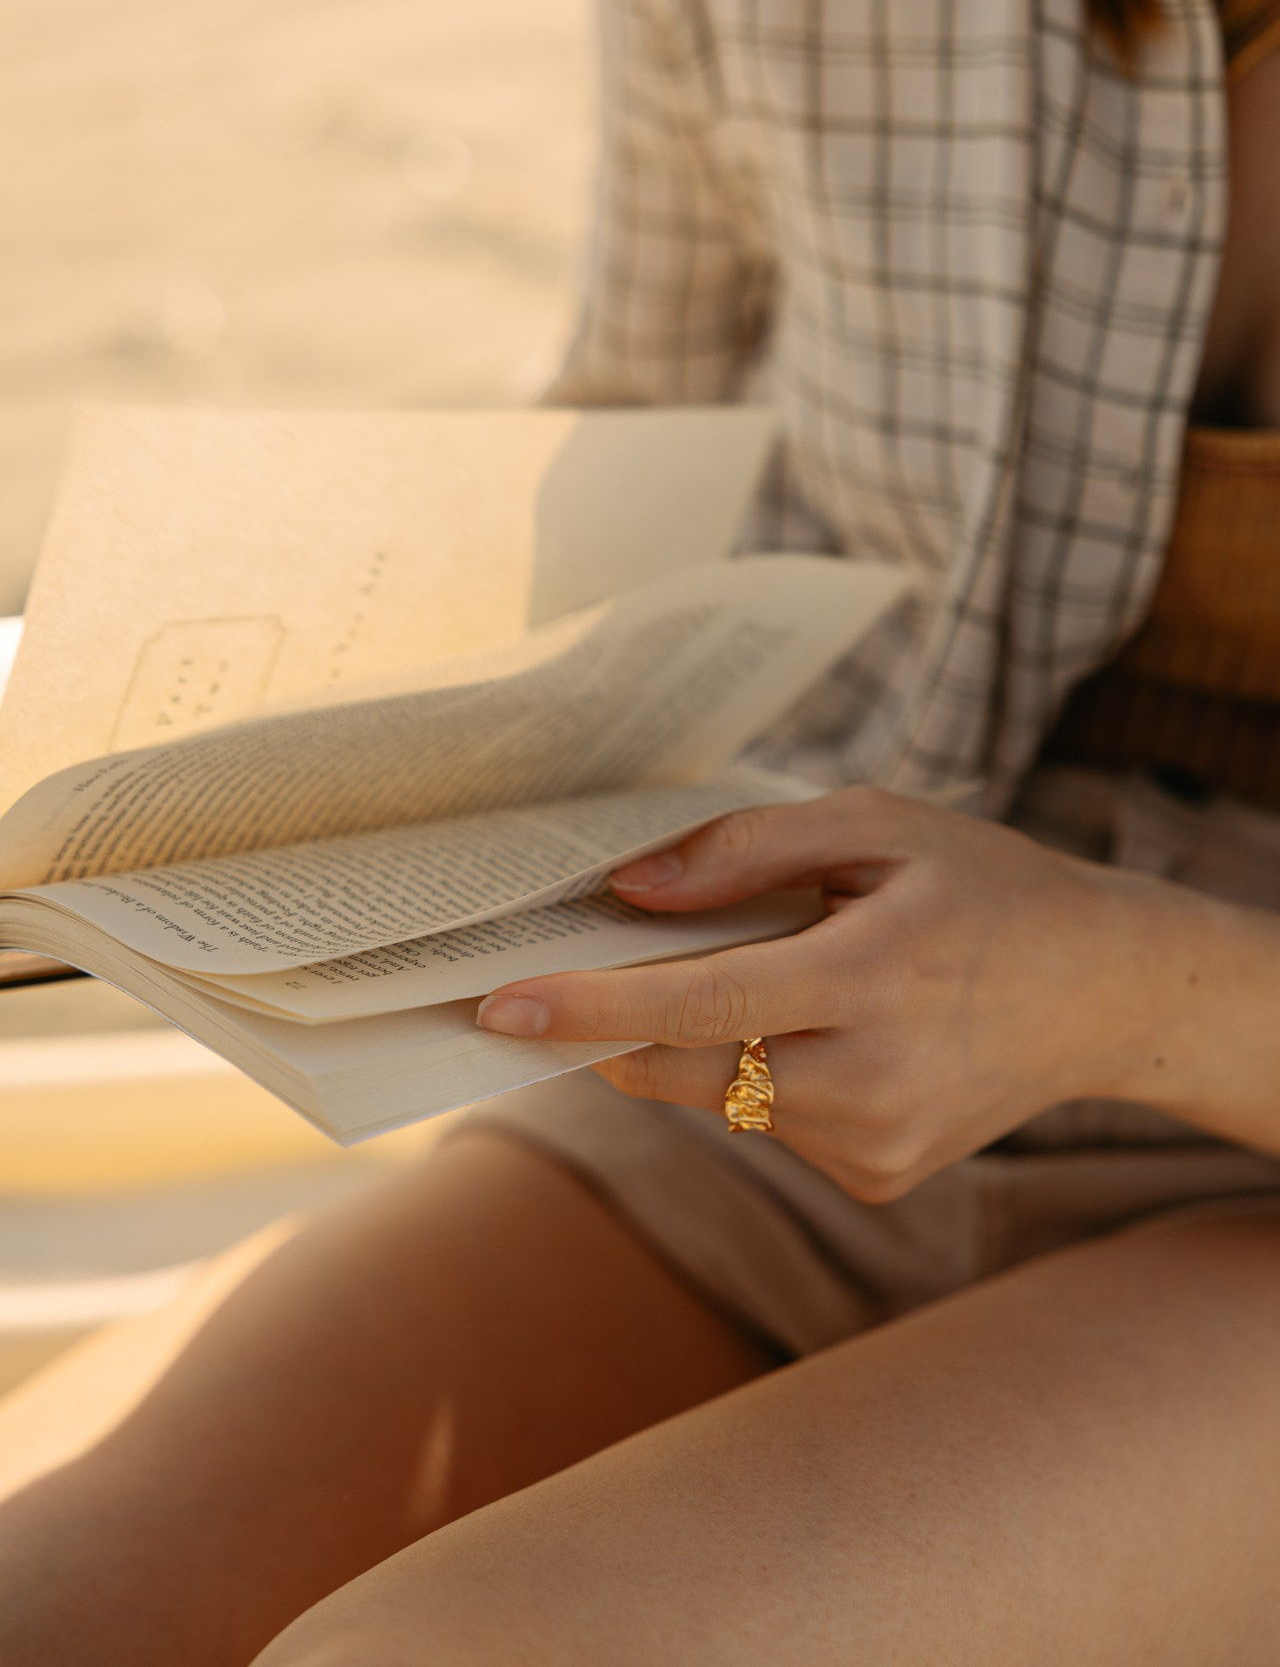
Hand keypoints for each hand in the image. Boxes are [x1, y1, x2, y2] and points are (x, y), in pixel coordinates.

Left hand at [476, 787, 1180, 1202]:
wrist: (1104, 992)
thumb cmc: (985, 886)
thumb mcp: (878, 825)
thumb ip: (746, 850)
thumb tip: (625, 892)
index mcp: (874, 977)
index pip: (700, 1005)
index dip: (591, 1007)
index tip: (500, 1008)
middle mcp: (873, 1080)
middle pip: (684, 1069)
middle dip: (615, 1028)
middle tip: (565, 980)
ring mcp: (876, 1146)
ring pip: (720, 1097)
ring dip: (702, 1041)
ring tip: (782, 974)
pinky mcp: (878, 1181)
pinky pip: (769, 1123)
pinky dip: (761, 1073)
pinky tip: (830, 1032)